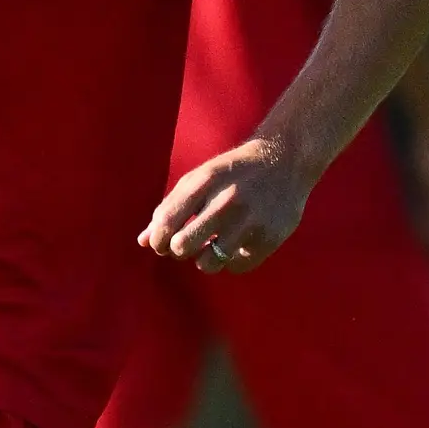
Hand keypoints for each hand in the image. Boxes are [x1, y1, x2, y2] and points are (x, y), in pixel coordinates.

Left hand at [144, 138, 313, 273]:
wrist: (285, 160)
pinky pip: (236, 267)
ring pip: (209, 263)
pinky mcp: (270, 237)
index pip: (166, 222)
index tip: (162, 243)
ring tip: (212, 246)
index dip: (158, 240)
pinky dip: (230, 261)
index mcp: (204, 182)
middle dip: (178, 250)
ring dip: (204, 259)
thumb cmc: (232, 172)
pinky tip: (235, 246)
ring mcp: (250, 220)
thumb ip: (169, 208)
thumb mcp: (199, 179)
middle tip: (186, 244)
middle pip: (183, 246)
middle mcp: (227, 201)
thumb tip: (143, 242)